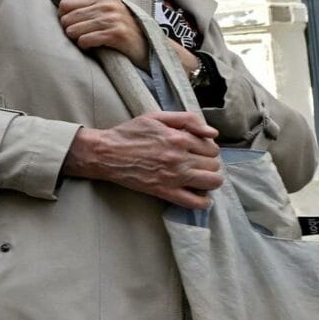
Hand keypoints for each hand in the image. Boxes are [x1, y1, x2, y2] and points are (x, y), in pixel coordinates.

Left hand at [58, 0, 149, 62]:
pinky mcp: (115, 34)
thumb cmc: (123, 23)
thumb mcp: (111, 3)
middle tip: (78, 33)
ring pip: (73, 30)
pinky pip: (85, 40)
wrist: (145, 43)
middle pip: (67, 18)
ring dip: (76, 38)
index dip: (63, 15)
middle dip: (68, 29)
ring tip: (85, 39)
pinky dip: (84, 45)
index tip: (71, 22)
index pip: (66, 3)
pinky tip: (91, 46)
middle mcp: (106, 6)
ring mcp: (111, 19)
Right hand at [64, 110, 222, 208]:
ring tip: (200, 177)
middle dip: (208, 162)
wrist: (105, 153)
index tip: (197, 149)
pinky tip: (201, 196)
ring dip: (211, 179)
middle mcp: (180, 158)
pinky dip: (203, 202)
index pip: (212, 147)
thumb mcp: (156, 117)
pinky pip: (194, 202)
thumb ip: (187, 119)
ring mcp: (174, 177)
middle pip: (213, 164)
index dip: (207, 148)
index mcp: (179, 138)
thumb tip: (213, 133)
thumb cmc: (129, 133)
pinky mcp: (164, 192)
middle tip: (195, 162)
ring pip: (212, 182)